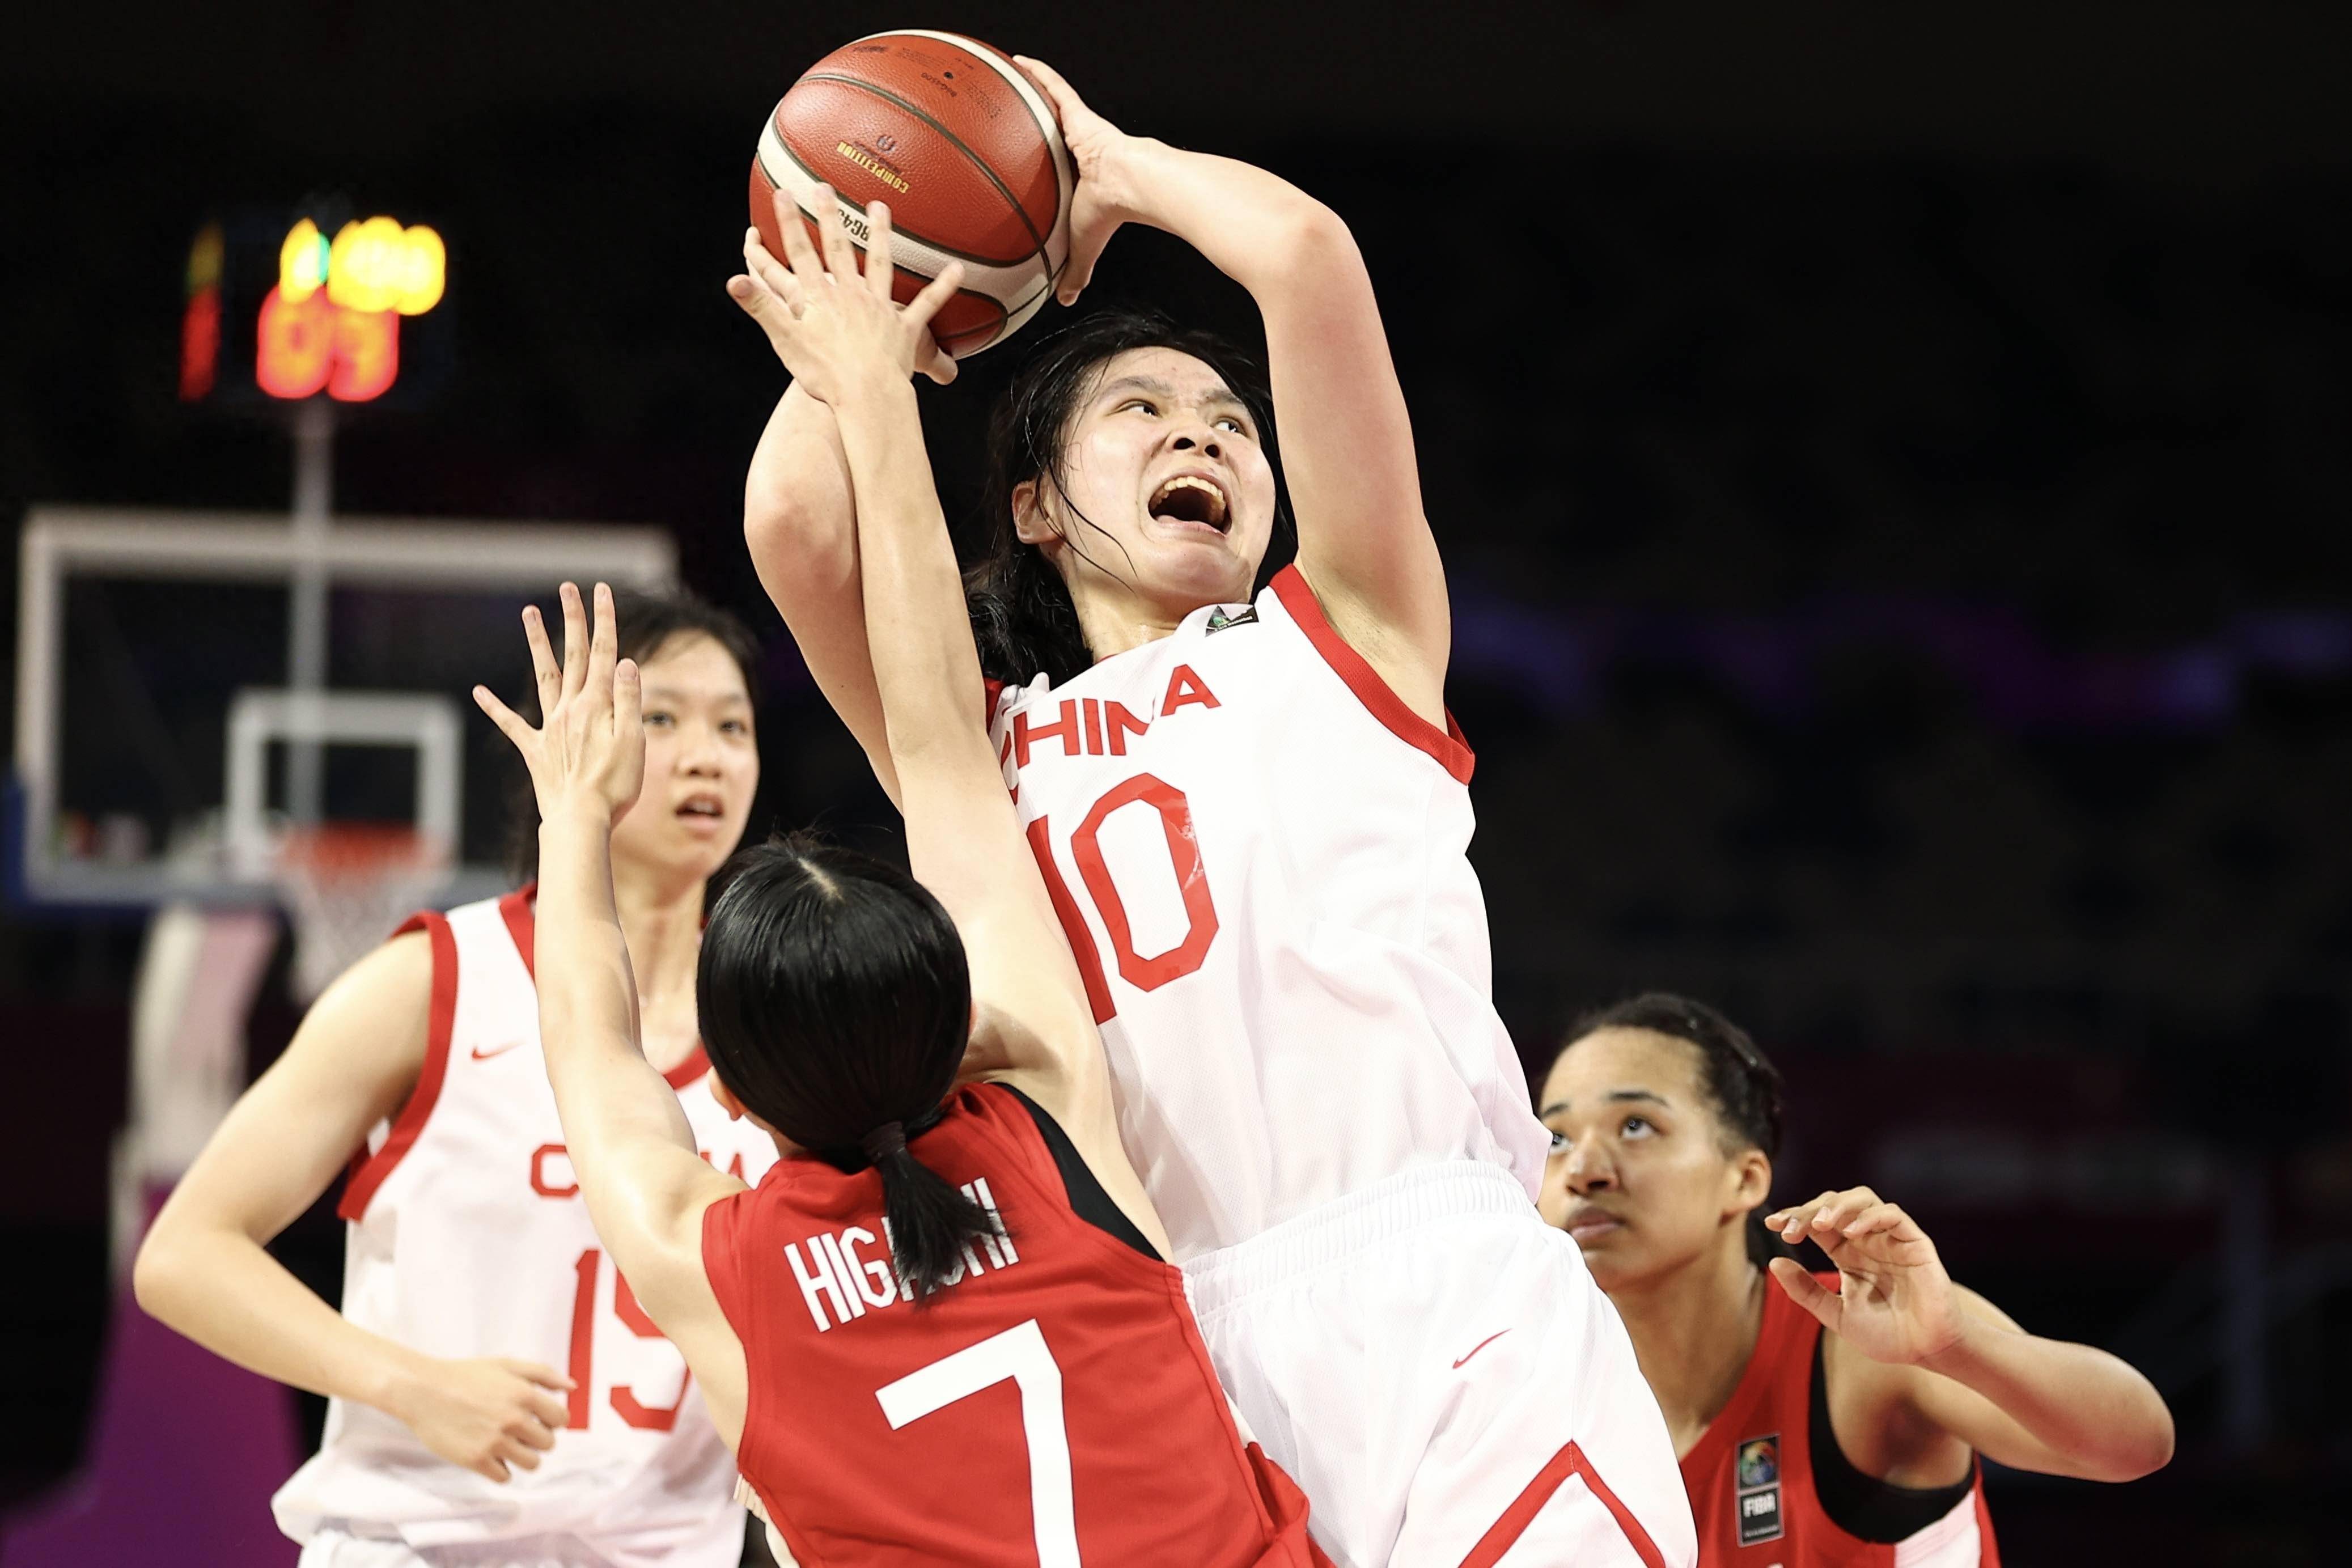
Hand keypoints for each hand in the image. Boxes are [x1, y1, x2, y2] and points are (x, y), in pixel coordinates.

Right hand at [384, 1353, 572, 1483]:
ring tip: (507, 1445)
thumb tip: (573, 1387)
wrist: (423, 1390)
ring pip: (531, 1463)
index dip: (553, 1421)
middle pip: (548, 1444)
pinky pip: (504, 1476)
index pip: (561, 1420)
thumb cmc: (465, 1375)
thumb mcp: (506, 1365)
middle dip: (538, 1439)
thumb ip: (543, 1374)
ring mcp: (494, 1441)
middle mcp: (513, 1419)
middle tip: (520, 1432)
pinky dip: (501, 1469)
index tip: (539, 1420)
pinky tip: (490, 1455)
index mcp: (524, 1394)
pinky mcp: (475, 1459)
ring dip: (523, 1456)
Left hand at [473, 582, 644, 825]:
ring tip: (529, 613)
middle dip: (573, 619)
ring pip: (544, 675)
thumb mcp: (633, 741)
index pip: (603, 653)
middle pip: (573, 655)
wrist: (579, 820)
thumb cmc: (614, 786)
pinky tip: (478, 691)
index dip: (604, 619)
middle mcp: (570, 708)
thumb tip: (625, 662)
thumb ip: (628, 700)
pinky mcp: (535, 750)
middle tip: (568, 587)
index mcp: (596, 705)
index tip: (602, 590)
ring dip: (538, 642)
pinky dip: (494, 706)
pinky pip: (511, 724)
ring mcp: (550, 727)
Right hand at [727, 190, 963, 400]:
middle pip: (838, 247)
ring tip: (879, 206)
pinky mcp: (904, 328)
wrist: (865, 396)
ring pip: (879, 262)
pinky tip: (959, 269)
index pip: (800, 252)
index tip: (781, 194)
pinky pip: (927, 304)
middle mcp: (850, 294)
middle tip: (824, 187)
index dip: (789, 223)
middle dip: (829, 215)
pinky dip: (943, 286)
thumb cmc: (824, 374)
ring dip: (880, 233)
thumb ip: (761, 307)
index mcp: (819, 297)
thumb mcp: (784, 340)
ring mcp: (878, 307)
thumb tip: (733, 281)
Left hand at [1013, 56, 1139, 305]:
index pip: (1056, 166)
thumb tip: (1064, 302)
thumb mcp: (1081, 247)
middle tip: (1007, 120)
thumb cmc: (1109, 213)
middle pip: (1049, 131)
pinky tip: (1019, 60)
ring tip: (1004, 81)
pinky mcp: (1080, 112)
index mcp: (1078, 176)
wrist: (1130, 185)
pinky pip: (1055, 86)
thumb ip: (1073, 272)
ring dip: (1031, 90)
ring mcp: (1079, 127)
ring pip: (1050, 103)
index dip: (1042, 162)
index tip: (1024, 163)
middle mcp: (1077, 148)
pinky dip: (1039, 73)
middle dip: (1030, 124)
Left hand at [1764, 1186, 1967, 1367]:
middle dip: (1809, 1210)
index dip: (1794, 1217)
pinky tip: (1848, 1232)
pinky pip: (1892, 1215)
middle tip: (1789, 1227)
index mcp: (1847, 1253)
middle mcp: (1867, 1240)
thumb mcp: (1837, 1315)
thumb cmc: (1887, 1335)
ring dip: (1837, 1205)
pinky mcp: (1914, 1242)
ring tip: (1818, 1224)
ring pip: (1863, 1199)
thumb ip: (1806, 1291)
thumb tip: (1772, 1263)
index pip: (1816, 1223)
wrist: (1927, 1351)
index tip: (1772, 1224)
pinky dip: (1868, 1217)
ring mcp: (1891, 1238)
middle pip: (1834, 1204)